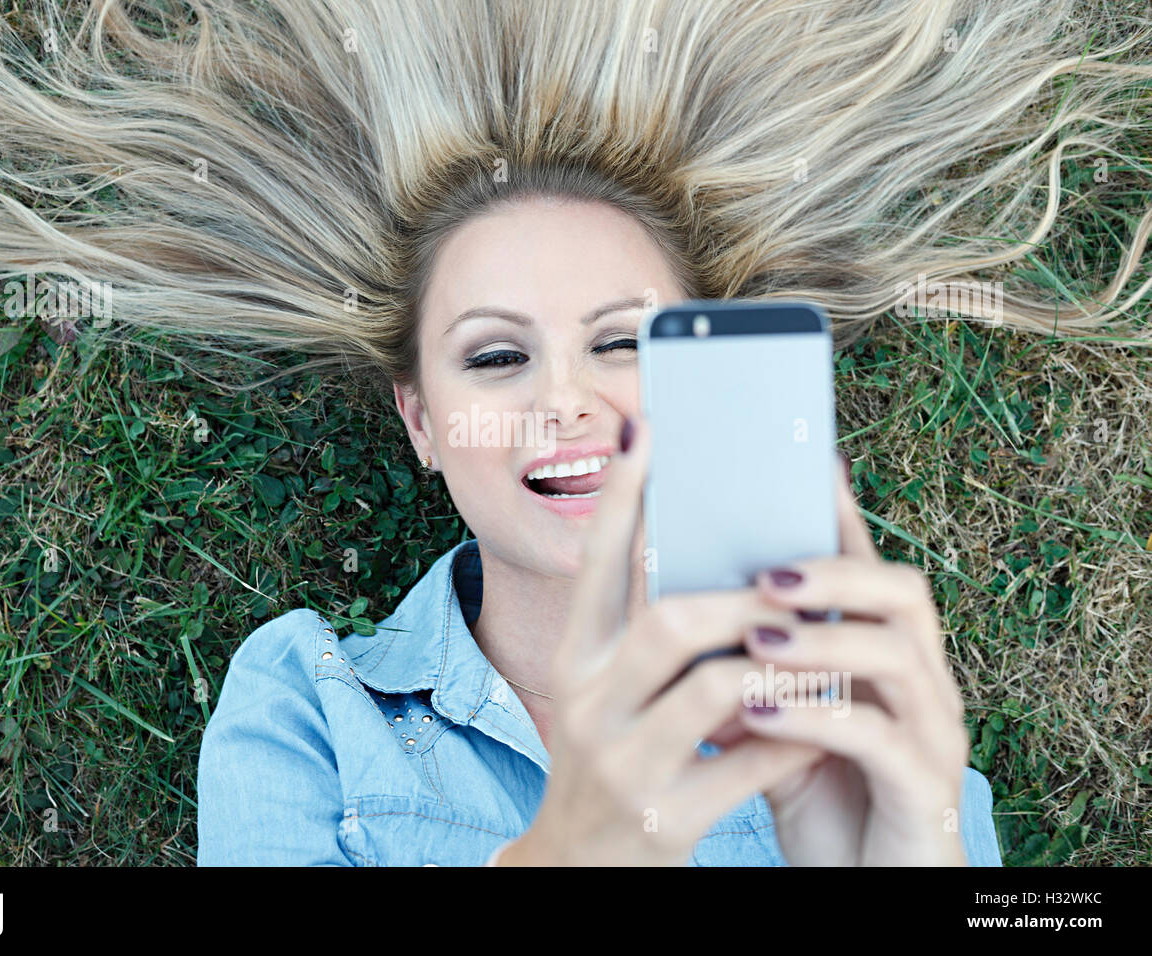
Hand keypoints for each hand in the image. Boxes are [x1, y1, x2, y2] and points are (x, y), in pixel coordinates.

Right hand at [499, 416, 824, 865]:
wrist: (579, 872)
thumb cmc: (611, 763)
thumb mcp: (608, 695)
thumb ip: (643, 632)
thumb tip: (694, 546)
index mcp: (575, 663)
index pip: (595, 565)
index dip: (622, 494)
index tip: (650, 425)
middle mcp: (588, 705)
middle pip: (668, 622)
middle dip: (743, 597)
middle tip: (792, 584)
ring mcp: (623, 765)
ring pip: (716, 688)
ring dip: (781, 662)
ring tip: (821, 646)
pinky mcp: (663, 820)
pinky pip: (748, 763)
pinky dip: (792, 735)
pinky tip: (817, 722)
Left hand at [729, 456, 970, 864]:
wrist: (864, 882)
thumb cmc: (814, 792)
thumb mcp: (770, 716)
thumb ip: (743, 662)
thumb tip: (673, 600)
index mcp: (880, 655)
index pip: (864, 566)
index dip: (837, 515)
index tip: (801, 461)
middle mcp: (919, 682)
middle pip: (903, 592)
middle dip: (832, 572)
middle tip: (764, 573)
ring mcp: (931, 733)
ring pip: (898, 654)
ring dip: (822, 638)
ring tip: (754, 638)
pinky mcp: (924, 788)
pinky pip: (883, 737)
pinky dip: (819, 715)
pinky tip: (760, 709)